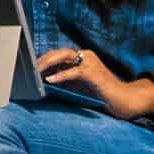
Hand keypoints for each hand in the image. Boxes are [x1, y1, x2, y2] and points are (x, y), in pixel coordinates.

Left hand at [35, 47, 149, 119]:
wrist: (123, 101)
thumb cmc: (101, 94)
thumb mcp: (78, 85)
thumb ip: (64, 79)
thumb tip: (43, 79)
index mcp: (82, 58)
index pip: (58, 54)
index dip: (44, 58)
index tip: (30, 65)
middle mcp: (86, 56)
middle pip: (58, 52)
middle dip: (42, 59)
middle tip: (29, 67)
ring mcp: (91, 63)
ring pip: (64, 57)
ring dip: (47, 63)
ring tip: (35, 71)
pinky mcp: (94, 74)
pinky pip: (74, 71)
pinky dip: (60, 75)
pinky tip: (50, 80)